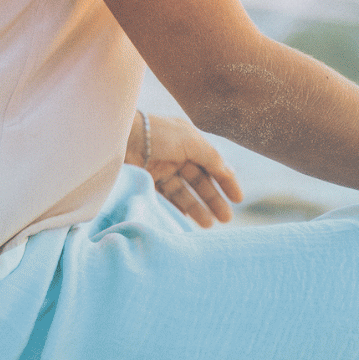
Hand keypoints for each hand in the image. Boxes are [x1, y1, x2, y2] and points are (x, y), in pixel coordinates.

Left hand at [126, 113, 243, 226]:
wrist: (120, 137)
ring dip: (197, 208)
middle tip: (226, 219)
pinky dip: (176, 208)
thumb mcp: (191, 142)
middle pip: (199, 181)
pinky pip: (164, 198)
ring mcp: (160, 169)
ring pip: (183, 192)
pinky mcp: (145, 181)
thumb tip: (229, 172)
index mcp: (189, 142)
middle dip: (213, 199)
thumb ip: (212, 158)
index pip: (213, 164)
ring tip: (209, 225)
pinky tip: (185, 219)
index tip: (238, 200)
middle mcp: (176, 155)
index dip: (226, 181)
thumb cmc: (158, 134)